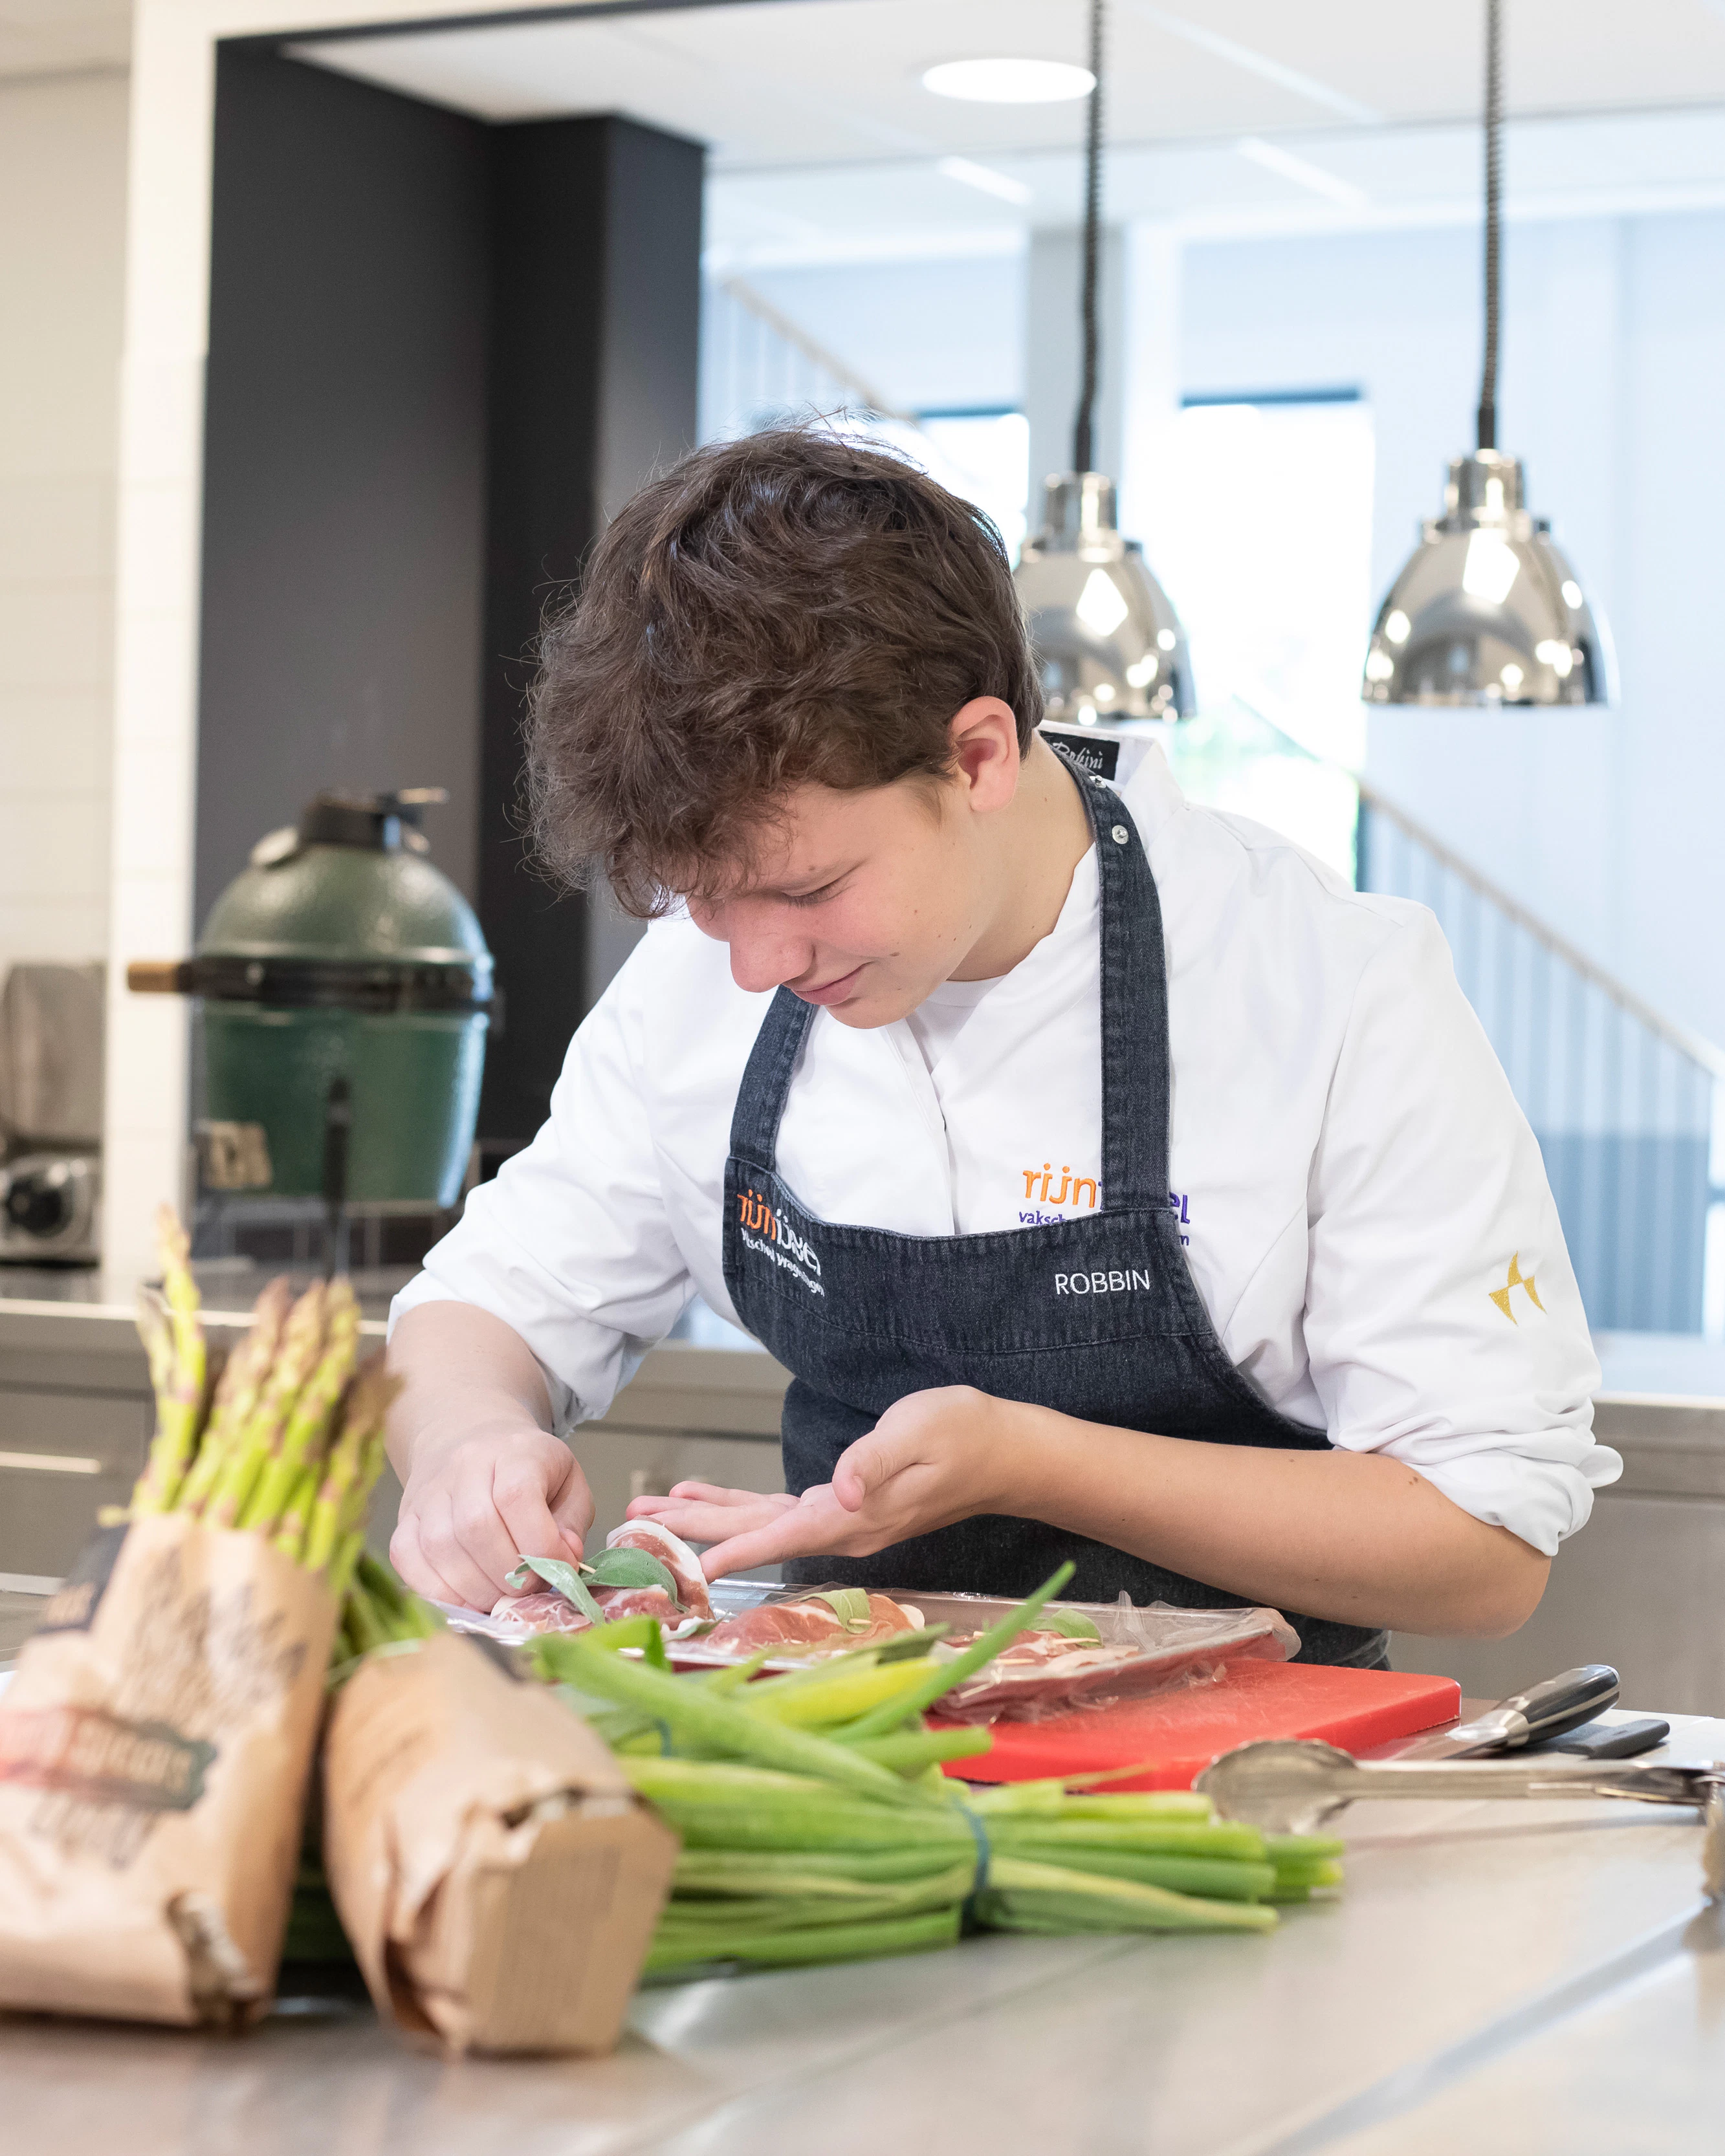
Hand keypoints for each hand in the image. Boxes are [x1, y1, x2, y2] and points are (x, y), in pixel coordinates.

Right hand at [390, 1421, 594, 1610]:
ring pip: (441, 1547)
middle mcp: (464, 1466)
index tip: (558, 1568)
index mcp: (515, 1452)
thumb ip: (572, 1524)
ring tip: (500, 1595)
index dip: (540, 1545)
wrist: (473, 1441)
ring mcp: (428, 1492)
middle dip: (508, 1574)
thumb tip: (563, 1561)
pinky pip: (408, 1560)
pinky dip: (438, 1591)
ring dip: (476, 1588)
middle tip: (526, 1588)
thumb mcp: (569, 1484)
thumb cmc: (529, 1470)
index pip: (518, 1496)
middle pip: (477, 1526)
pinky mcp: (404, 1518)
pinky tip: (466, 1596)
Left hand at [626, 1385, 1028, 1578]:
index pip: (780, 1538)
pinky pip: (778, 1513)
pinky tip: (705, 1496)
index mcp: (855, 1517)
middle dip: (692, 1533)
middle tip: (633, 1529)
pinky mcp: (845, 1507)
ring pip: (759, 1525)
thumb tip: (837, 1491)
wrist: (1005, 1451)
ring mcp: (842, 1522)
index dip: (731, 1551)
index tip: (683, 1567)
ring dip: (704, 1519)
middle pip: (754, 1534)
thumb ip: (873, 1462)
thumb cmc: (965, 1433)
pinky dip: (737, 1505)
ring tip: (651, 1515)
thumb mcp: (918, 1432)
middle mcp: (842, 1529)